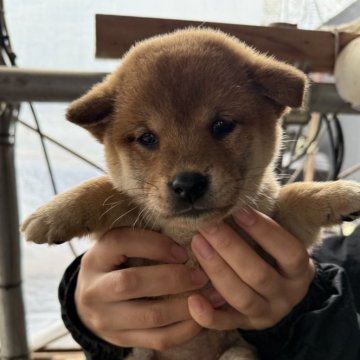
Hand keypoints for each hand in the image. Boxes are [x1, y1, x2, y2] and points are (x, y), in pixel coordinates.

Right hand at [74, 228, 220, 349]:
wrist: (91, 301)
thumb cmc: (115, 265)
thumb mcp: (120, 247)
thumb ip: (145, 241)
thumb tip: (190, 241)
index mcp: (95, 258)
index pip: (121, 242)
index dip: (155, 245)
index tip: (182, 251)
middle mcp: (94, 290)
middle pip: (132, 283)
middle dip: (173, 278)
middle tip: (201, 275)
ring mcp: (105, 320)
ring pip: (150, 315)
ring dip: (185, 305)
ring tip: (209, 295)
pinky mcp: (121, 340)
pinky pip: (159, 339)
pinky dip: (185, 328)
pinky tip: (200, 316)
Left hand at [188, 208, 314, 330]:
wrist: (278, 293)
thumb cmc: (273, 256)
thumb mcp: (279, 242)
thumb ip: (266, 228)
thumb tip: (236, 203)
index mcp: (299, 272)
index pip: (289, 252)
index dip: (265, 231)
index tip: (239, 211)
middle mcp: (285, 295)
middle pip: (259, 275)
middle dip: (229, 247)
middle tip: (207, 225)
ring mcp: (265, 313)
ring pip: (241, 298)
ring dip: (216, 270)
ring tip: (197, 243)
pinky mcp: (244, 325)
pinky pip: (226, 325)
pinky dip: (209, 316)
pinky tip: (192, 298)